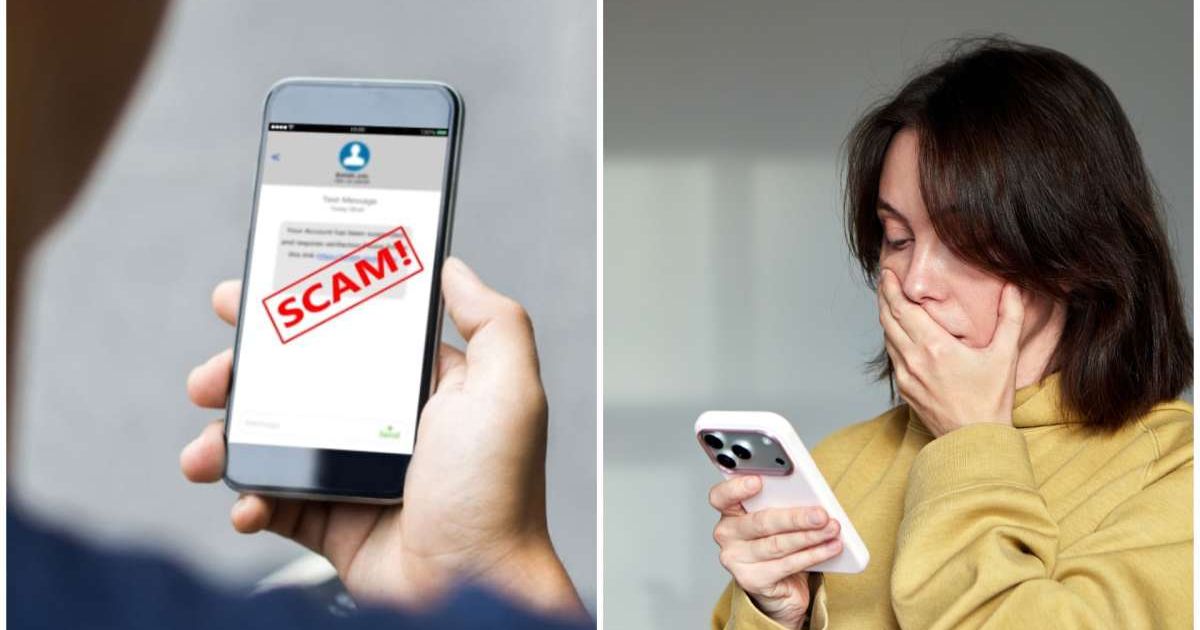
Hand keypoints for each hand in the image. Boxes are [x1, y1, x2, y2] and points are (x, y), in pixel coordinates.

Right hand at [179, 257, 584, 617]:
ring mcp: (355, 474)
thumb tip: (454, 268)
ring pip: (274, 439)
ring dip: (228, 436)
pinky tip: (245, 500)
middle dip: (245, 372)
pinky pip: (274, 500)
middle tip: (213, 373)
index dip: (302, 312)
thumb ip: (493, 322)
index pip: (354, 333)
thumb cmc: (496, 495)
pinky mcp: (333, 521)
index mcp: (425, 388)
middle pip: (299, 381)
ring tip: (207, 444)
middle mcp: (388, 425)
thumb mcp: (508, 391)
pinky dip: (247, 498)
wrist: (471, 589)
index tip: (254, 298)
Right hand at [709, 475, 842, 628]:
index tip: (758, 481)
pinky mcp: (752, 580)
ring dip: (810, 537)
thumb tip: (811, 499)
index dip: (737, 488)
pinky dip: (813, 555)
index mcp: (729, 511)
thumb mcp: (776, 518)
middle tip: (821, 515)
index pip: (721, 496)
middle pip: (760, 522)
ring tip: (832, 529)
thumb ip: (782, 504)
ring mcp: (736, 560)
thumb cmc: (776, 541)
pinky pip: (787, 565)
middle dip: (795, 518)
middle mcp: (727, 535)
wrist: (778, 586)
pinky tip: (830, 547)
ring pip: (777, 545)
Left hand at [877, 268, 1024, 436]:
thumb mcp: (1004, 355)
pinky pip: (892, 355)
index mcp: (935, 347)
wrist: (973, 440)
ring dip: (885, 316)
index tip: (888, 273)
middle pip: (888, 319)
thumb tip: (1012, 288)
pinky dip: (892, 338)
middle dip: (884, 296)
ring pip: (887, 337)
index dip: (891, 288)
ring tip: (889, 299)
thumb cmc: (991, 399)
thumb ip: (1010, 318)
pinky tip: (899, 331)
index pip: (902, 309)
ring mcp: (905, 375)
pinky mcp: (904, 388)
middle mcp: (913, 359)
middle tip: (885, 279)